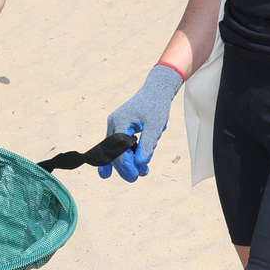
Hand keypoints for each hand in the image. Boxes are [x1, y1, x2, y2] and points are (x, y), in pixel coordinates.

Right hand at [98, 63, 183, 181]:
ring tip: (141, 172)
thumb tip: (141, 164)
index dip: (126, 166)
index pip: (118, 150)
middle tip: (137, 178)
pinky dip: (125, 155)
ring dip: (125, 163)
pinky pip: (117, 145)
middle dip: (124, 167)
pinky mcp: (118, 127)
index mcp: (120, 122)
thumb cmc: (156, 106)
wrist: (156, 90)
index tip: (137, 175)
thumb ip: (147, 145)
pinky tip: (133, 163)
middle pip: (112, 152)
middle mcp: (113, 124)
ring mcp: (114, 125)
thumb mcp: (155, 126)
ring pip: (113, 150)